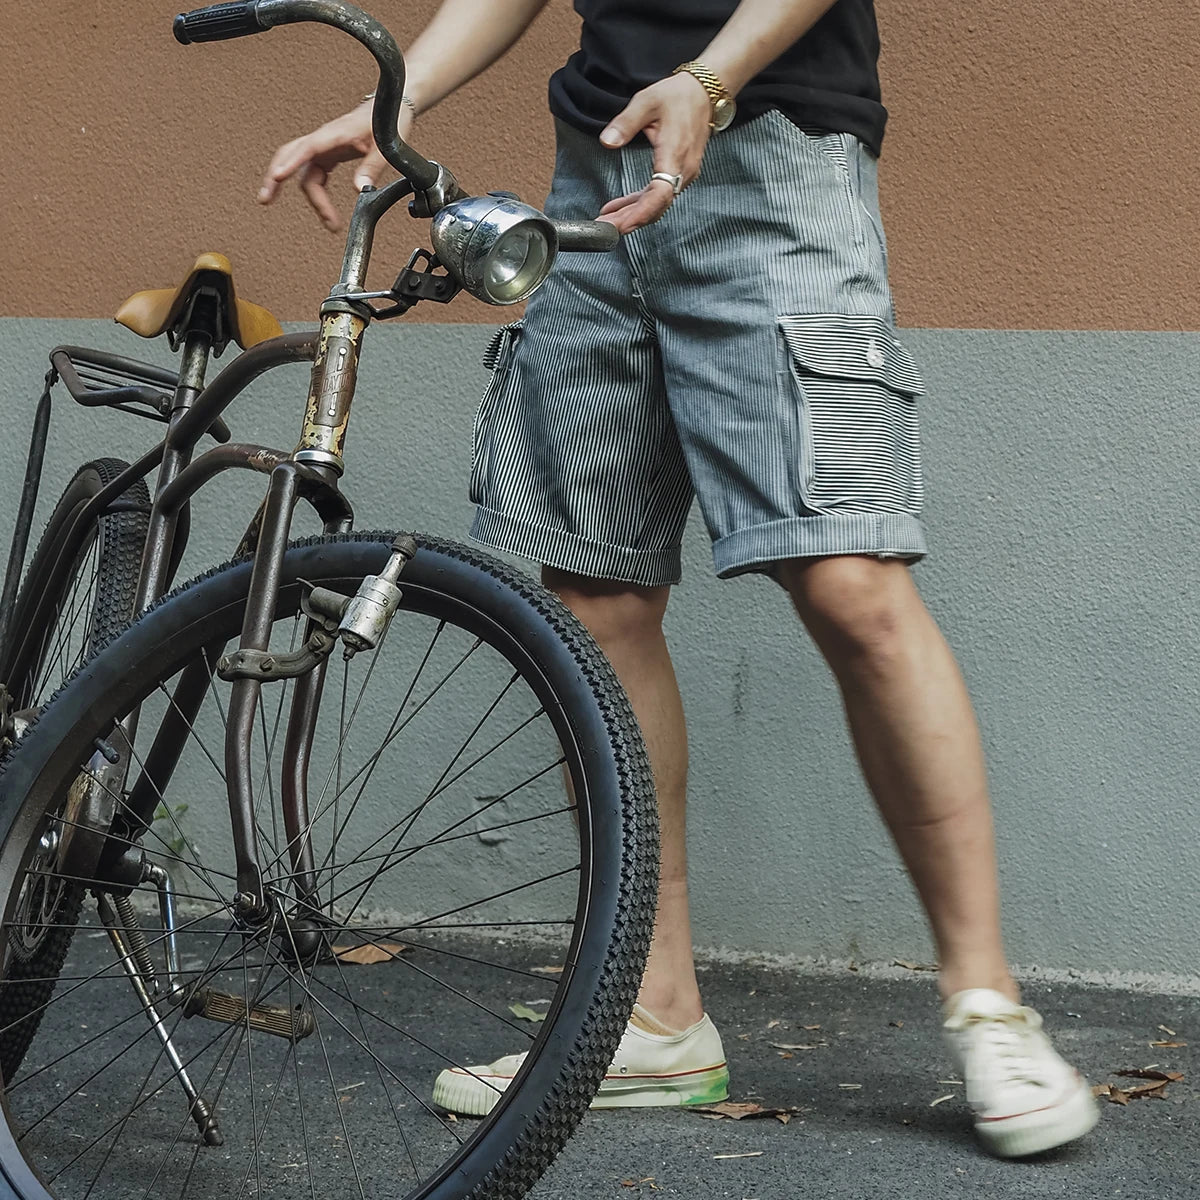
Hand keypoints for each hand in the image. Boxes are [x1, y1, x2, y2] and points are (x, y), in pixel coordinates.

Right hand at [257, 101, 415, 231]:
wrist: (388, 110)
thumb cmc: (386, 123)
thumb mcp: (385, 146)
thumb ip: (372, 167)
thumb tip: (360, 188)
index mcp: (335, 133)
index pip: (307, 148)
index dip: (291, 162)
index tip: (278, 177)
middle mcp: (324, 139)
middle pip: (290, 156)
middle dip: (275, 178)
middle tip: (266, 199)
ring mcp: (323, 147)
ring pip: (301, 171)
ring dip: (310, 198)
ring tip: (328, 223)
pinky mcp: (326, 155)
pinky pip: (311, 174)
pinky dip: (314, 193)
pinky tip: (322, 208)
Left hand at [595, 72, 712, 233]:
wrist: (703, 94)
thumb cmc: (678, 96)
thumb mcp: (646, 102)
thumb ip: (625, 123)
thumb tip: (607, 141)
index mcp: (674, 155)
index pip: (660, 194)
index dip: (641, 213)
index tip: (622, 225)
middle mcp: (683, 171)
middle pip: (656, 206)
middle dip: (629, 220)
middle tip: (603, 228)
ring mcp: (682, 175)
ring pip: (656, 205)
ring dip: (631, 215)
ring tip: (606, 221)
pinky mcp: (679, 175)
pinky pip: (658, 196)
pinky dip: (638, 204)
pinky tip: (620, 209)